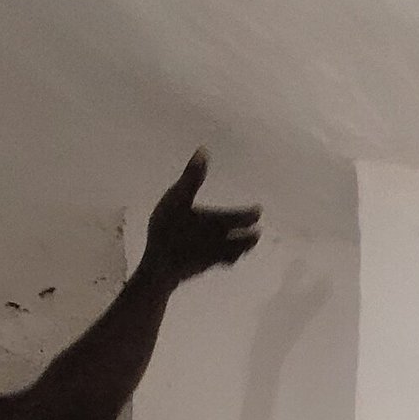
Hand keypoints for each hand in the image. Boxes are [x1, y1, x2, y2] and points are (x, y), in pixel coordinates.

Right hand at [144, 153, 260, 284]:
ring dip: (242, 249)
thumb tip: (204, 151)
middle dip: (250, 236)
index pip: (241, 218)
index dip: (251, 215)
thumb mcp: (177, 198)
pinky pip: (220, 263)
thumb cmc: (167, 230)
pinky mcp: (202, 268)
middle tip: (258, 233)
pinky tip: (222, 260)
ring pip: (233, 254)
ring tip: (247, 246)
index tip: (259, 211)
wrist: (159, 268)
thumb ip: (192, 177)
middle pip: (242, 240)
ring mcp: (213, 257)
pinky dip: (227, 259)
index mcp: (218, 222)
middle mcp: (220, 241)